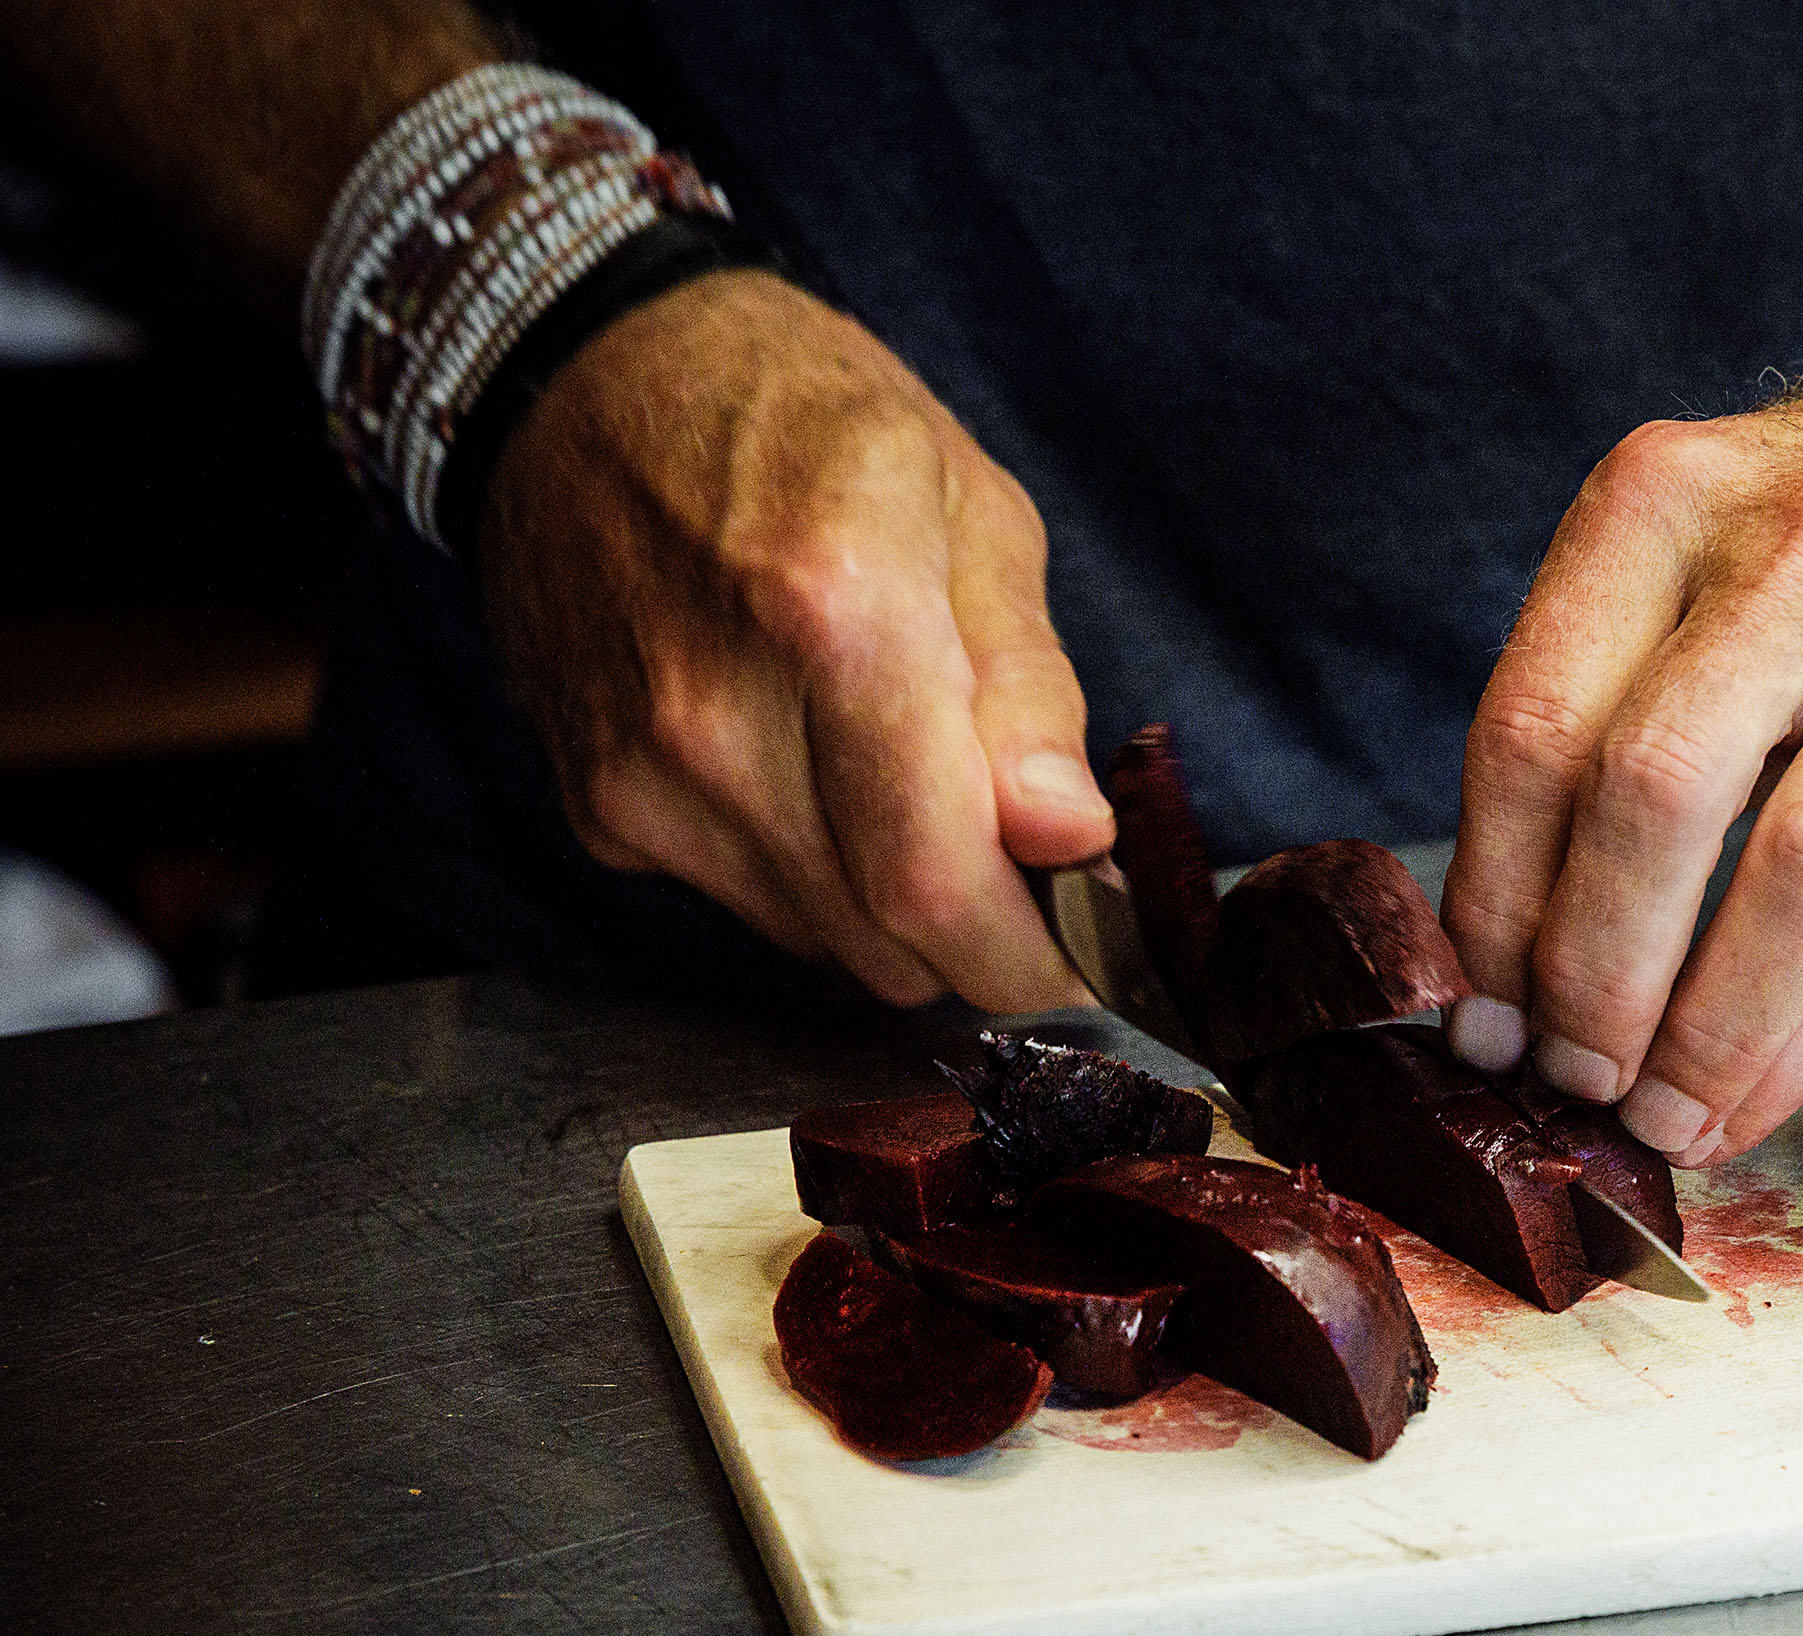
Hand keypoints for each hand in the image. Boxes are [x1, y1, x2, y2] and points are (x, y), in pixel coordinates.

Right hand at [480, 269, 1108, 1010]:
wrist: (575, 378)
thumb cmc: (802, 419)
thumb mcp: (973, 509)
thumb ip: (1027, 692)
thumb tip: (1072, 841)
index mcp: (832, 609)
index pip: (936, 882)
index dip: (1034, 956)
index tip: (1093, 953)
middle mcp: (711, 715)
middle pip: (886, 941)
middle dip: (985, 939)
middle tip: (1031, 866)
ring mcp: (639, 774)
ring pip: (827, 943)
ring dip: (900, 911)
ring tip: (916, 787)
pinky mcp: (598, 809)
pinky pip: (752, 906)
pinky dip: (817, 877)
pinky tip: (815, 768)